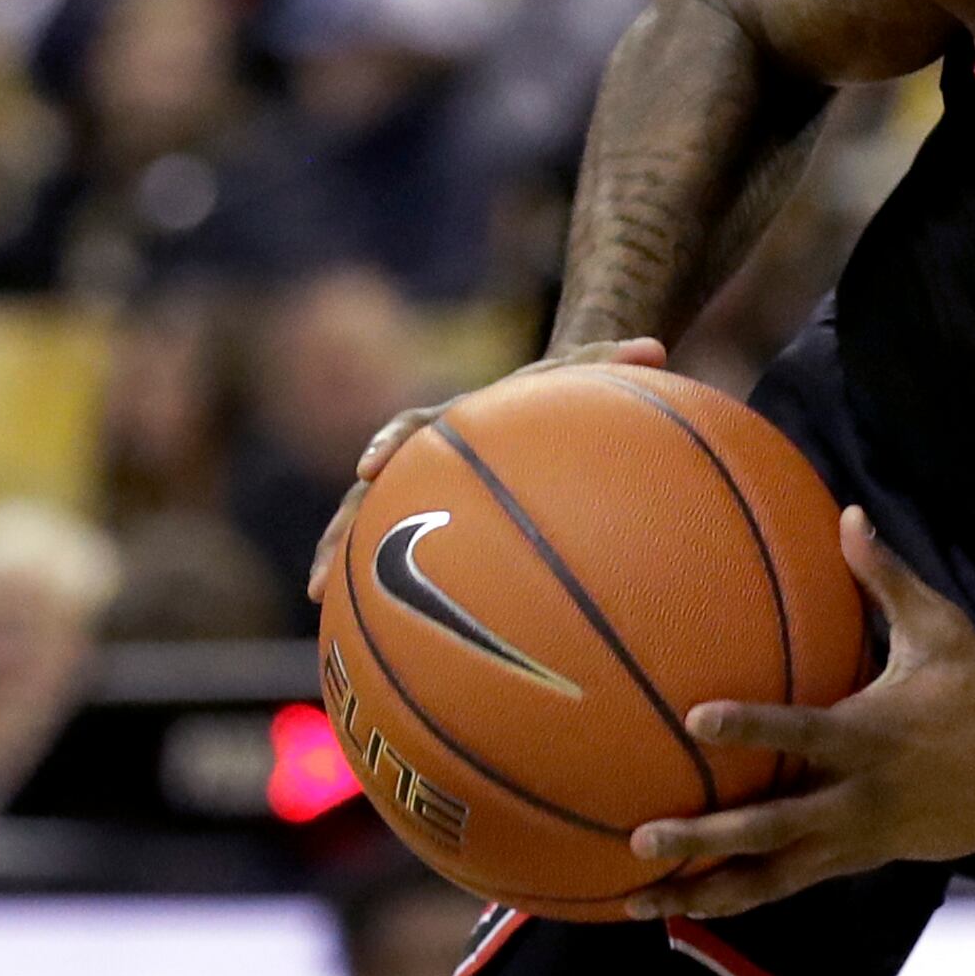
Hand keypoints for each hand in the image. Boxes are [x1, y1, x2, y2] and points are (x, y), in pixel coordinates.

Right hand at [307, 336, 666, 603]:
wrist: (536, 402)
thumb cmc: (562, 392)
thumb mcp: (585, 371)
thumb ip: (613, 360)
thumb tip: (657, 344)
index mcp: (452, 419)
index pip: (412, 426)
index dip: (389, 443)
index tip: (370, 466)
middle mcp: (421, 456)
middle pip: (368, 490)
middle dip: (343, 524)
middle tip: (325, 566)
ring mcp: (416, 490)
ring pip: (365, 525)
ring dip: (339, 559)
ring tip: (317, 601)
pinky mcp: (427, 521)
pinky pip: (397, 556)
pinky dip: (381, 586)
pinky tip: (370, 631)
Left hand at [628, 509, 974, 919]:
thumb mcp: (943, 631)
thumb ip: (886, 579)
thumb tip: (847, 514)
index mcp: (871, 735)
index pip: (802, 732)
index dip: (751, 727)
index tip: (695, 718)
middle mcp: (855, 795)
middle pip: (771, 827)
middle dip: (707, 837)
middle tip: (645, 836)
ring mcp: (852, 838)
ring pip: (770, 876)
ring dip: (705, 891)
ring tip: (639, 901)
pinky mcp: (853, 861)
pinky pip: (783, 886)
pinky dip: (733, 900)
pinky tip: (682, 906)